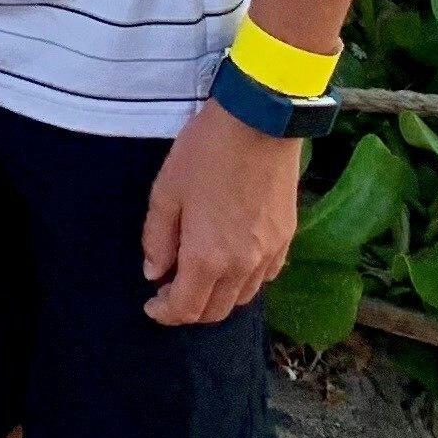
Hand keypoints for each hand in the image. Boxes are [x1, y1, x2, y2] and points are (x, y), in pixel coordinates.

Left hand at [141, 102, 298, 324]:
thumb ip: (157, 238)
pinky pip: (264, 278)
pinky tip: (229, 263)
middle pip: (216, 311)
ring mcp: (269, 255)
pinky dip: (242, 282)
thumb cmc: (205, 154)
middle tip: (168, 291)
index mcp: (208, 258)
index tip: (151, 305)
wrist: (259, 125)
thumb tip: (154, 272)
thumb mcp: (166, 192)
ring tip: (196, 276)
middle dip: (189, 309)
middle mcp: (242, 267)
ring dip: (216, 297)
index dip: (165, 313)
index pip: (186, 308)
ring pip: (242, 298)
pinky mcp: (286, 239)